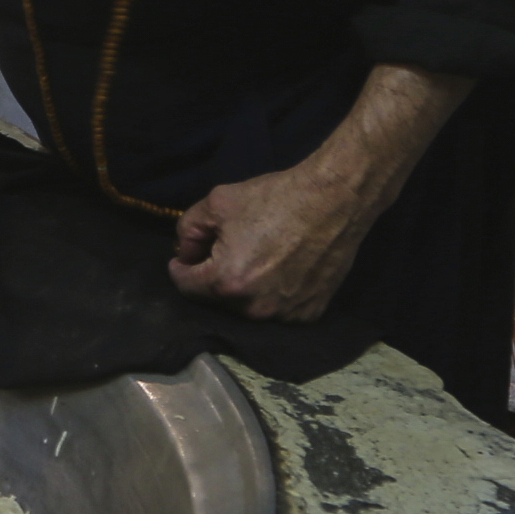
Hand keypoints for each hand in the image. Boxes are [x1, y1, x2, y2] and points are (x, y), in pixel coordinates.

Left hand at [167, 158, 376, 321]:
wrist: (333, 201)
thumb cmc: (276, 198)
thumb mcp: (217, 202)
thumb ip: (189, 230)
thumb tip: (186, 253)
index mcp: (228, 282)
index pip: (187, 287)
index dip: (181, 269)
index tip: (184, 260)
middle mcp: (255, 308)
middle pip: (217, 300)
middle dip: (213, 278)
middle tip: (222, 252)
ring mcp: (285, 315)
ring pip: (247, 308)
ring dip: (242, 289)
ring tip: (254, 259)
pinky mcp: (309, 313)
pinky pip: (277, 310)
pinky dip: (271, 295)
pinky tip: (278, 270)